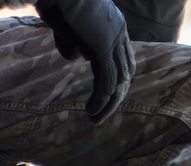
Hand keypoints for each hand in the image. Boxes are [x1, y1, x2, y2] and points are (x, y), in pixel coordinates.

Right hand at [35, 0, 136, 123]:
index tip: (107, 93)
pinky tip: (92, 111)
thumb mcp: (64, 21)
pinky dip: (100, 100)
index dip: (117, 77)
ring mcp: (112, 42)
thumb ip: (73, 40)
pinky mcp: (101, 49)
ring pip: (118, 82)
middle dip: (116, 96)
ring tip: (94, 119)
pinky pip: (106, 82)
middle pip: (125, 73)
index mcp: (115, 25)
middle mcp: (119, 34)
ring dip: (107, 104)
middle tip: (103, 112)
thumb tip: (76, 57)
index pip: (124, 58)